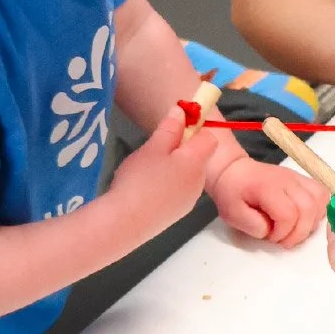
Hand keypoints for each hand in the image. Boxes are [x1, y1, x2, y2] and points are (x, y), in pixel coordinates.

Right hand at [105, 106, 216, 235]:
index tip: (175, 127)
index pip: (209, 138)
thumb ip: (170, 128)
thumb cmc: (140, 179)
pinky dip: (168, 185)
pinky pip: (179, 191)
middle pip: (198, 157)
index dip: (195, 129)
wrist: (125, 222)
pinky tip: (147, 190)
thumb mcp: (153, 147)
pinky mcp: (178, 213)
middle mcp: (199, 181)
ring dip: (174, 168)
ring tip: (147, 171)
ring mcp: (190, 200)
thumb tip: (182, 111)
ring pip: (188, 174)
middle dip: (181, 149)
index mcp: (196, 162)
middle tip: (154, 150)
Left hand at [209, 157, 327, 245]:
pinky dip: (318, 210)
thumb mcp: (232, 214)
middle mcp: (287, 180)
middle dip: (299, 232)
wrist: (234, 172)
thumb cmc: (232, 193)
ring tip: (295, 229)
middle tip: (284, 239)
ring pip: (320, 200)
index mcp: (268, 187)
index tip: (271, 237)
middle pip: (308, 208)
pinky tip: (305, 218)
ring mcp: (298, 178)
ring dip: (311, 222)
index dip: (283, 233)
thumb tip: (270, 232)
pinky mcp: (303, 179)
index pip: (288, 214)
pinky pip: (322, 194)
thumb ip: (252, 226)